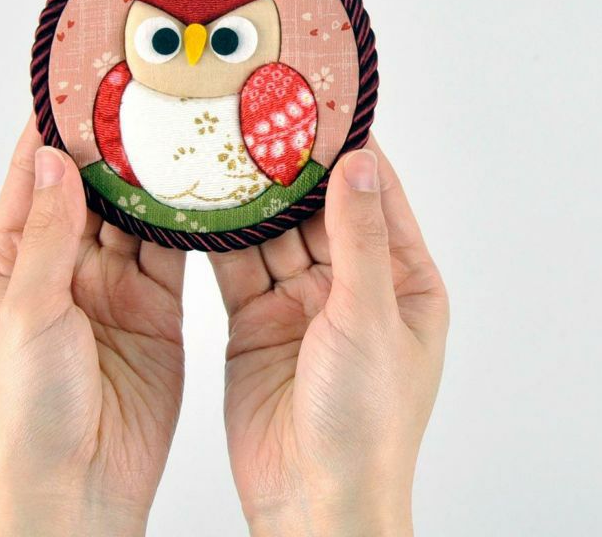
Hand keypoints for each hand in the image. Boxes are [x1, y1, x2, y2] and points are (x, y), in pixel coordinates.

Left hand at [0, 118, 184, 536]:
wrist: (79, 490)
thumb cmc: (28, 413)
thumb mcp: (29, 314)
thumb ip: (47, 237)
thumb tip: (49, 161)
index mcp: (14, 263)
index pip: (30, 178)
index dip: (51, 129)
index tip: (77, 83)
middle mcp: (63, 267)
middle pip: (90, 190)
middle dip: (112, 146)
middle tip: (143, 99)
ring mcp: (112, 287)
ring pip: (135, 217)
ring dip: (153, 181)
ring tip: (179, 133)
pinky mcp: (155, 310)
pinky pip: (171, 254)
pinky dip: (185, 225)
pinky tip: (203, 194)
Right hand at [209, 137, 448, 536]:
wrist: (312, 500)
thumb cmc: (366, 420)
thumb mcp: (368, 319)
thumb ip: (358, 240)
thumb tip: (358, 163)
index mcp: (400, 280)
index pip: (375, 195)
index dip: (349, 149)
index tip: (318, 104)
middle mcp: (351, 285)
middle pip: (317, 210)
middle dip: (287, 170)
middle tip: (254, 119)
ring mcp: (302, 303)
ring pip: (273, 236)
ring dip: (250, 202)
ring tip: (221, 152)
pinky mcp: (258, 322)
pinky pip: (239, 269)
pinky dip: (222, 241)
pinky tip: (200, 209)